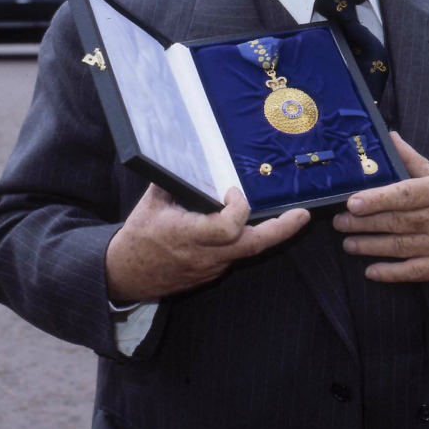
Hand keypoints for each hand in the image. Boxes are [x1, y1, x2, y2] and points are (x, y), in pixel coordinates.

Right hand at [106, 184, 309, 301]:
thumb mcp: (151, 203)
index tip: (232, 190)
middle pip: (252, 246)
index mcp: (187, 235)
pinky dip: (250, 238)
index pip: (226, 228)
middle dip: (281, 230)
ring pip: (249, 251)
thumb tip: (186, 151)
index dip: (238, 208)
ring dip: (272, 233)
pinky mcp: (213, 273)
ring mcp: (211, 267)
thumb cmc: (138, 236)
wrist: (126, 276)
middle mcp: (204, 255)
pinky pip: (238, 255)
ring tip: (294, 216)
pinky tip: (259, 224)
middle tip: (303, 215)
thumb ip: (172, 180)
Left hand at [332, 133, 428, 281]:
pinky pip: (414, 271)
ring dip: (370, 246)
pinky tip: (371, 271)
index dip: (377, 199)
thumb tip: (389, 137)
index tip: (352, 202)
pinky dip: (392, 273)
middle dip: (364, 223)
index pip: (404, 195)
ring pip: (400, 246)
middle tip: (338, 221)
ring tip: (347, 242)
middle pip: (396, 222)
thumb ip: (411, 159)